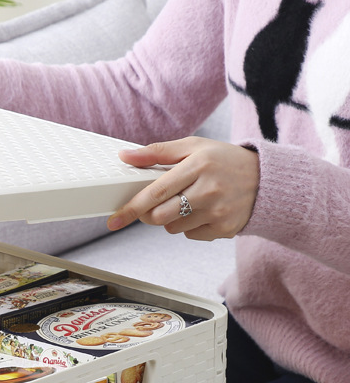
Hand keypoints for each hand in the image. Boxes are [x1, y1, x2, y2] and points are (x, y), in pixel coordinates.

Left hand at [106, 137, 259, 240]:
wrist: (267, 179)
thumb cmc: (223, 160)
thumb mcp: (193, 147)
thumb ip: (157, 152)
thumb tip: (125, 156)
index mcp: (198, 165)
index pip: (156, 191)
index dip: (132, 207)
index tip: (115, 219)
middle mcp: (209, 190)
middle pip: (160, 216)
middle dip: (149, 214)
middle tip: (157, 203)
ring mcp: (218, 212)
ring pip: (173, 228)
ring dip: (171, 218)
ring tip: (189, 201)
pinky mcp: (225, 229)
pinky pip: (190, 235)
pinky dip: (189, 226)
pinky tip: (203, 211)